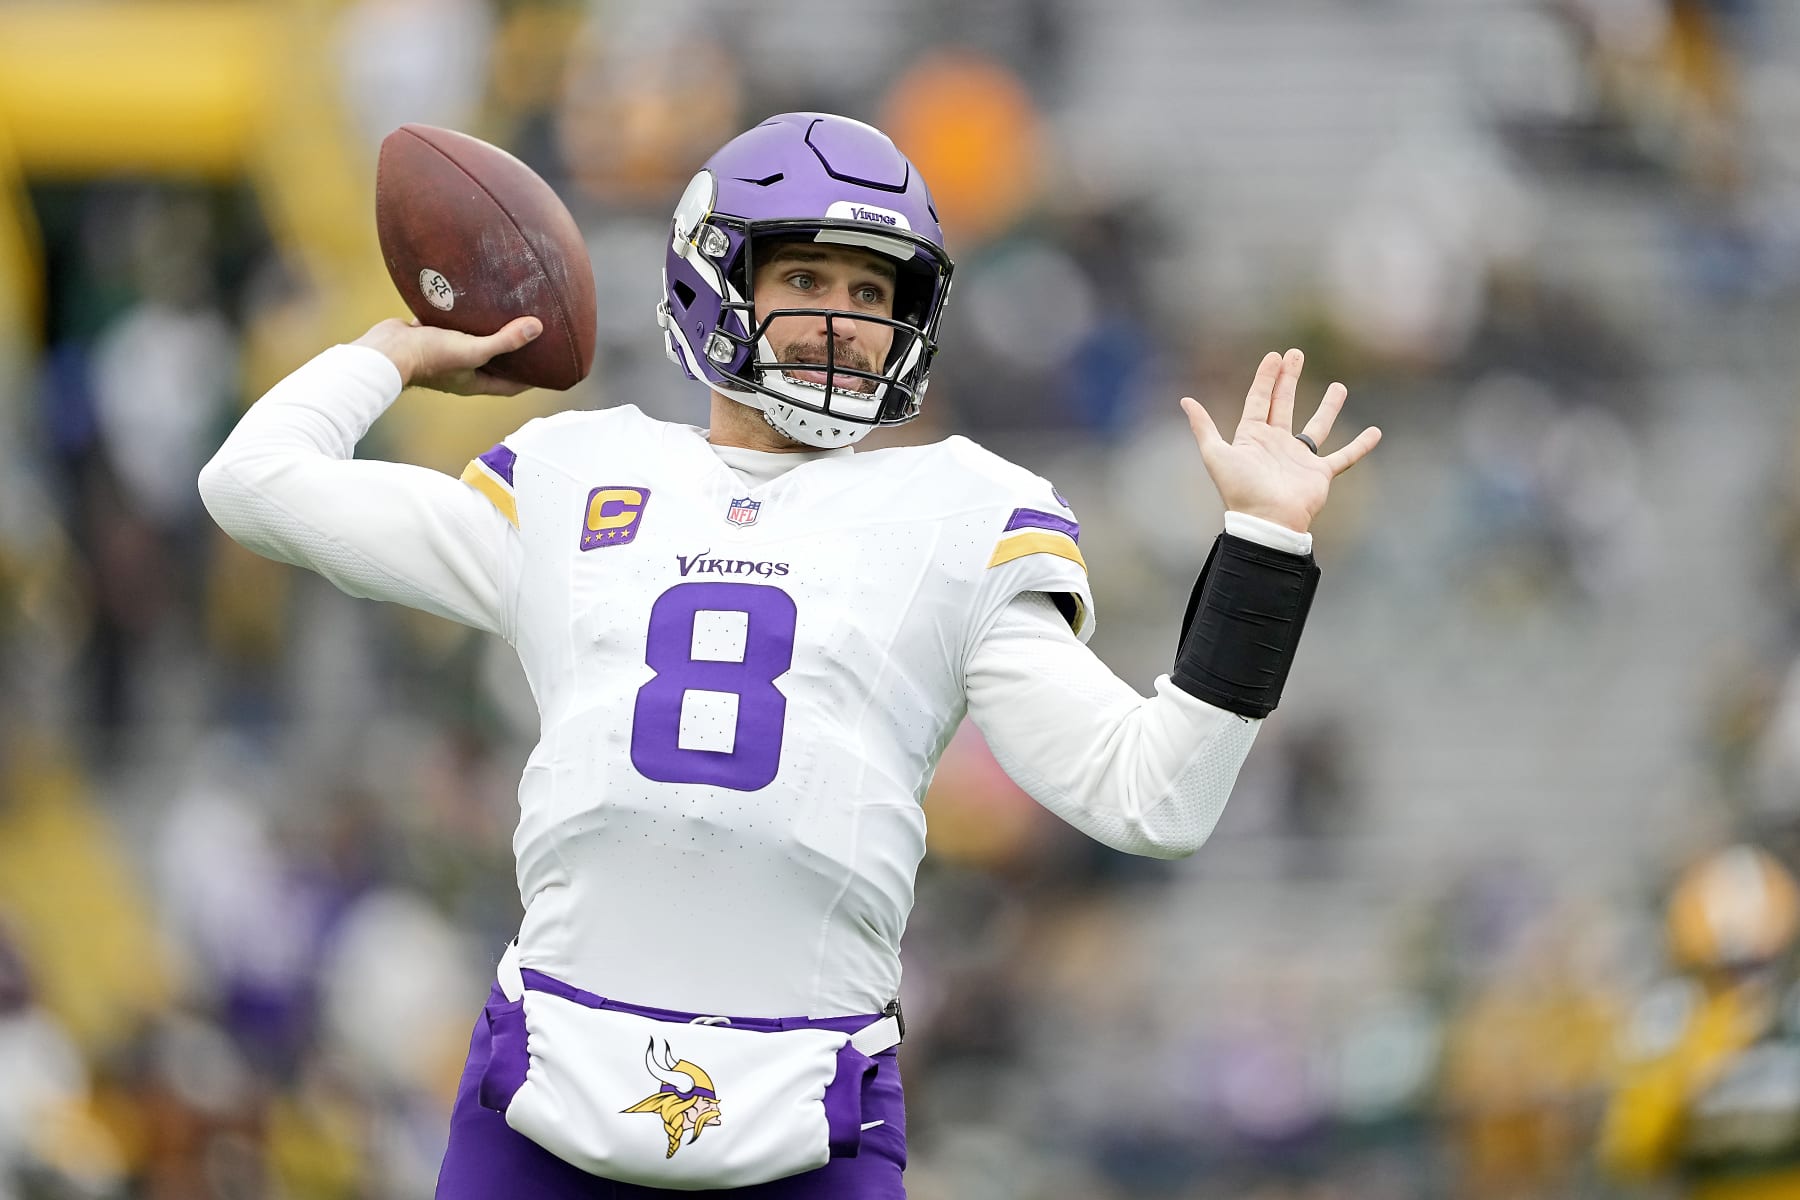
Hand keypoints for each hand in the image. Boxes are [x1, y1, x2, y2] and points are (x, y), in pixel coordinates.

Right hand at [353, 316, 542, 394]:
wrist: (385, 349)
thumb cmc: (429, 356)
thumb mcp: (472, 349)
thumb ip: (504, 341)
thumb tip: (538, 328)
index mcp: (474, 381)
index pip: (511, 385)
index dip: (532, 378)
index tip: (550, 366)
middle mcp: (462, 370)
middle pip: (495, 363)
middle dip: (513, 353)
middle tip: (534, 335)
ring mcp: (445, 353)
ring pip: (473, 341)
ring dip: (488, 331)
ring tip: (508, 313)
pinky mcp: (431, 335)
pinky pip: (452, 325)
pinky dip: (464, 316)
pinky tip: (474, 298)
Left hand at [1180, 348, 1380, 533]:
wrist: (1267, 521)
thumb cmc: (1241, 490)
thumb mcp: (1216, 455)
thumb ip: (1204, 428)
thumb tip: (1185, 400)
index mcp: (1252, 437)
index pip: (1258, 400)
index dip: (1265, 378)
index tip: (1274, 355)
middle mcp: (1276, 444)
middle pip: (1284, 404)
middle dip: (1289, 379)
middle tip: (1296, 354)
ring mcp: (1299, 459)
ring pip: (1316, 426)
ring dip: (1328, 407)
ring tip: (1340, 386)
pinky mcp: (1319, 474)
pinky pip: (1344, 457)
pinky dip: (1360, 446)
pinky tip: (1375, 432)